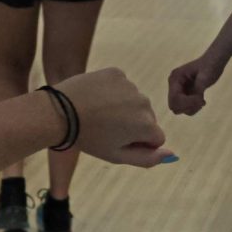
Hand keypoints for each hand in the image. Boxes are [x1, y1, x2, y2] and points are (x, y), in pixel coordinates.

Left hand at [54, 68, 173, 167]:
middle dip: (133, 125)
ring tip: (99, 114)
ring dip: (123, 108)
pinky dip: (113, 92)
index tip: (120, 142)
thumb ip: (148, 158)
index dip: (139, 143)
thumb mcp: (117, 156)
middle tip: (106, 129)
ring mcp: (130, 85)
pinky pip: (122, 86)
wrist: (60, 111)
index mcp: (146, 124)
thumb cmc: (89, 138)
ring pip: (134, 102)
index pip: (156, 138)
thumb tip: (172, 154)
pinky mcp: (117, 73)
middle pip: (147, 118)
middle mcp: (144, 102)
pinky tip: (97, 99)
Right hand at [167, 52, 226, 115]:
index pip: (175, 97)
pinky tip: (202, 100)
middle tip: (202, 101)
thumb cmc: (210, 65)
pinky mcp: (184, 94)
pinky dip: (193, 107)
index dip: (187, 103)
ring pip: (179, 109)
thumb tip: (196, 100)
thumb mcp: (206, 76)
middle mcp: (174, 84)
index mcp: (176, 78)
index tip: (202, 100)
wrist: (214, 61)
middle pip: (174, 105)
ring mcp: (178, 90)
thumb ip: (199, 88)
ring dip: (191, 108)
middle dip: (188, 106)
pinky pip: (185, 108)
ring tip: (202, 101)